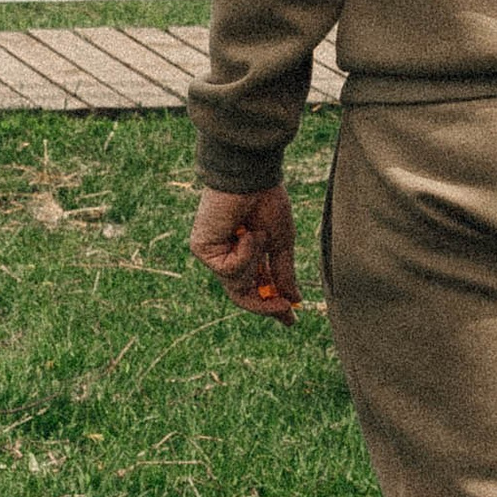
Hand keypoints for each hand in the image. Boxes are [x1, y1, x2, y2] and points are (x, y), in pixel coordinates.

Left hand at [189, 186, 301, 320]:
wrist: (251, 177)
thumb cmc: (266, 201)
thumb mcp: (280, 243)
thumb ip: (282, 272)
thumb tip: (294, 299)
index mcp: (246, 252)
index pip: (256, 287)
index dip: (272, 305)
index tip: (291, 319)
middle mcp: (226, 254)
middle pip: (242, 294)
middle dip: (265, 305)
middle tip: (287, 309)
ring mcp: (213, 253)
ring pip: (237, 284)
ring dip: (255, 264)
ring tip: (260, 234)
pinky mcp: (202, 249)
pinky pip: (229, 269)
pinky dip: (244, 254)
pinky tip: (246, 232)